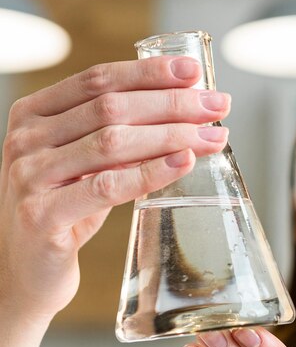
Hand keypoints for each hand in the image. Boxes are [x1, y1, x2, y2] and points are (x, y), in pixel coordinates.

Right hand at [0, 56, 229, 322]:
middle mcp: (26, 139)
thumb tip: (179, 116)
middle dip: (172, 104)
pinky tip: (182, 162)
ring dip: (171, 135)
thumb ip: (113, 141)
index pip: (98, 79)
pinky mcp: (42, 216)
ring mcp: (30, 176)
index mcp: (33, 115)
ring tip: (212, 136)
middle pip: (111, 107)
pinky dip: (149, 173)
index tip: (194, 73)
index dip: (149, 73)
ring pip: (112, 141)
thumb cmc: (61, 217)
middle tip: (217, 106)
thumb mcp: (83, 169)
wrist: (26, 274)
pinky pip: (107, 187)